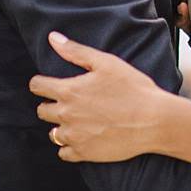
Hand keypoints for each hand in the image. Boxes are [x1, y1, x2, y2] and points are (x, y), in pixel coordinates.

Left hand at [29, 32, 164, 162]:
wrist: (153, 120)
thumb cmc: (133, 88)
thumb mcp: (106, 63)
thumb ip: (76, 51)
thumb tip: (53, 38)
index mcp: (69, 91)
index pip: (37, 86)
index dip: (41, 83)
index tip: (49, 84)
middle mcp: (66, 115)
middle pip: (42, 111)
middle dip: (51, 104)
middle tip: (70, 101)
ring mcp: (74, 136)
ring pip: (53, 133)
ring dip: (60, 126)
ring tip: (78, 120)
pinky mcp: (84, 153)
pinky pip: (64, 152)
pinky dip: (70, 146)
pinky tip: (83, 137)